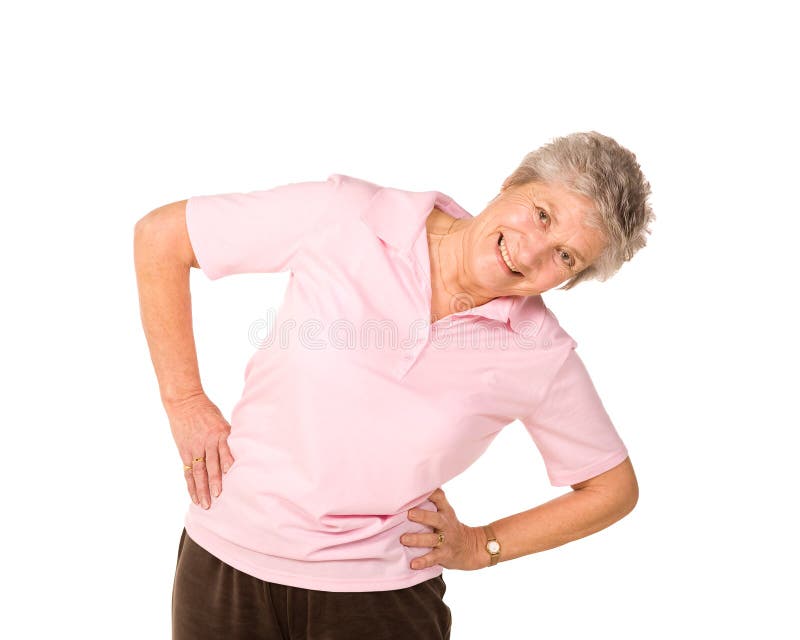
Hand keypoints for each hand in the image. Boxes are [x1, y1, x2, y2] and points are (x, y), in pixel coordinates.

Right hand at [165, 393, 234, 509]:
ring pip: (197, 472)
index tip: (230, 473)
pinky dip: (191, 486)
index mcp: (220, 433)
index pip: (223, 449)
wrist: (185, 402)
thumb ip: (230, 438)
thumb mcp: (223, 421)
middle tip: (218, 496)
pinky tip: (194, 497)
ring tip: (205, 504)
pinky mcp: (184, 452)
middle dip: (214, 481)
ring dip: (201, 489)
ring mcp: (194, 448)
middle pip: (210, 464)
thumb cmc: (209, 412)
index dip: (226, 461)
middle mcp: (207, 442)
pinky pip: (187, 472)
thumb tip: (246, 453)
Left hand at [401, 487, 486, 570]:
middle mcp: (445, 524)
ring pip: (432, 539)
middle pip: (435, 519)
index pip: (439, 498)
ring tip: (403, 539)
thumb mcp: (445, 512)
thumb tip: (412, 487)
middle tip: (409, 513)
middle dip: (422, 516)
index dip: (430, 492)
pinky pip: (433, 558)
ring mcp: (446, 540)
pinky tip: (413, 564)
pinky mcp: (444, 555)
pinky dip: (423, 561)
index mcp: (445, 511)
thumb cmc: (450, 527)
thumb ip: (432, 501)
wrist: (472, 547)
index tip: (416, 488)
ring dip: (417, 539)